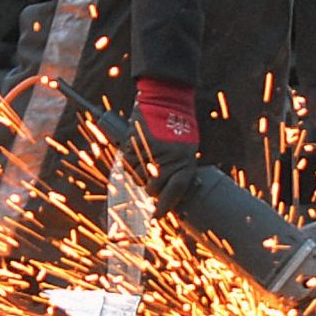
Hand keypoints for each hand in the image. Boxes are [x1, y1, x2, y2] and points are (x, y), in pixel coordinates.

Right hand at [129, 75, 199, 213]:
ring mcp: (150, 153)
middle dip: (151, 187)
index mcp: (185, 160)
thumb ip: (180, 169)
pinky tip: (138, 149)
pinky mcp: (134, 146)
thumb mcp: (187, 148)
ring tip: (147, 158)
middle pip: (153, 189)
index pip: (175, 191)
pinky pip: (128, 164)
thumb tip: (170, 193)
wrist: (166, 98)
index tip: (157, 217)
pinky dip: (131, 161)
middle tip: (152, 178)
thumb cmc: (178, 124)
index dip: (165, 206)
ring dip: (140, 173)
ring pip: (138, 178)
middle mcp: (168, 158)